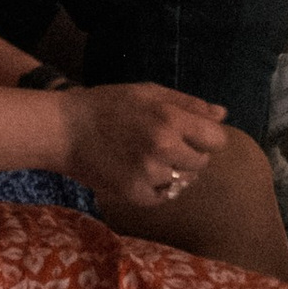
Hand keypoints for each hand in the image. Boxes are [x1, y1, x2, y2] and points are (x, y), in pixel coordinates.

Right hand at [58, 81, 231, 214]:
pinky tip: (138, 172)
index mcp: (171, 119)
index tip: (191, 134)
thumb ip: (189, 104)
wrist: (64, 130)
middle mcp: (164, 149)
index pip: (217, 139)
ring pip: (183, 181)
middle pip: (201, 162)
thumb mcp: (149, 92)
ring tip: (147, 157)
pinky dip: (156, 187)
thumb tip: (223, 115)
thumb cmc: (108, 105)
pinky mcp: (135, 195)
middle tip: (164, 145)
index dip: (206, 137)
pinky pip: (163, 196)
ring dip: (172, 171)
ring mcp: (149, 175)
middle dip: (189, 154)